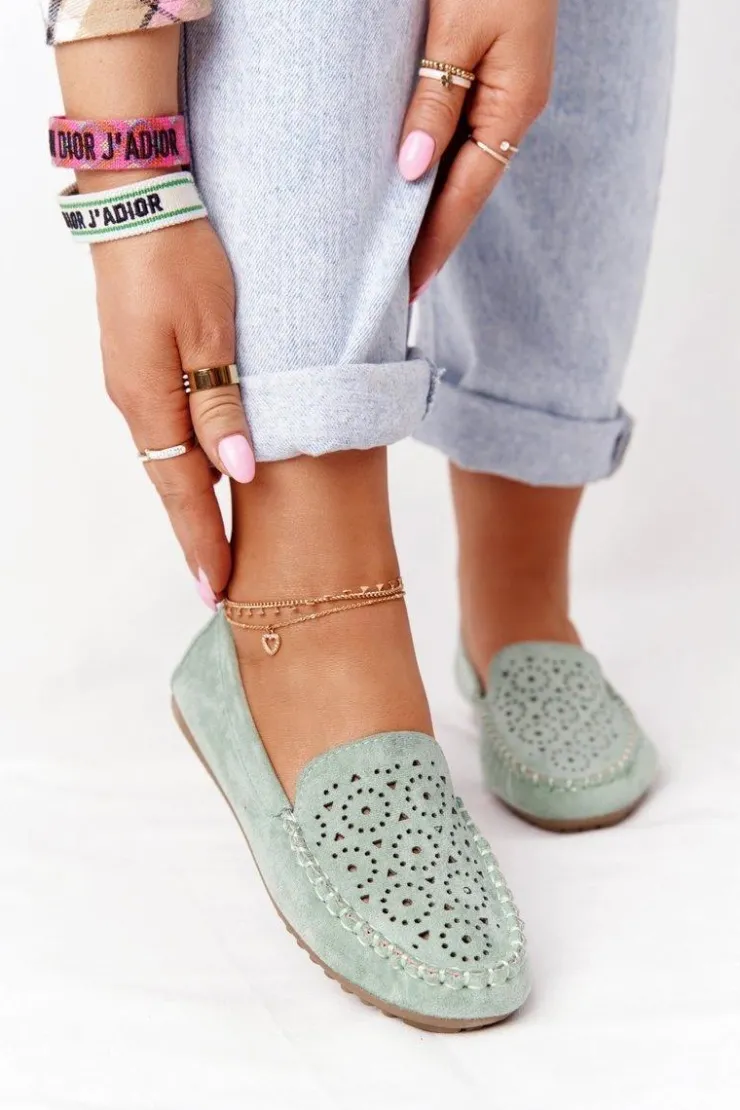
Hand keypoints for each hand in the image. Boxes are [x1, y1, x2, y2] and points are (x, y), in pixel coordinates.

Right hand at [92, 215, 253, 607]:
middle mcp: (135, 401)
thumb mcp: (212, 333)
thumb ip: (222, 406)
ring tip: (222, 541)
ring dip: (194, 500)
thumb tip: (235, 474)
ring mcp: (134, 382)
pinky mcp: (141, 363)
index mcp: (149, 401)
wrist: (138, 199)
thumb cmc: (180, 258)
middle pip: (171, 483)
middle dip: (196, 534)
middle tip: (221, 583)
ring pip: (170, 455)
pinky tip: (213, 470)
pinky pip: (169, 425)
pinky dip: (190, 457)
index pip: (181, 493)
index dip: (202, 541)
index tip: (218, 590)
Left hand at [399, 0, 557, 298]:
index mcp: (513, 107)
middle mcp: (512, 110)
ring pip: (462, 168)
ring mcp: (505, 95)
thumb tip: (411, 171)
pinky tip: (414, 188)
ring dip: (432, 209)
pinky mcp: (489, 77)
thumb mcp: (459, 30)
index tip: (406, 287)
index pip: (464, 196)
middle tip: (395, 284)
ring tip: (400, 251)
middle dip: (431, 238)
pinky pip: (460, 138)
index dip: (434, 243)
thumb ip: (436, 100)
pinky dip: (435, 170)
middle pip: (465, 191)